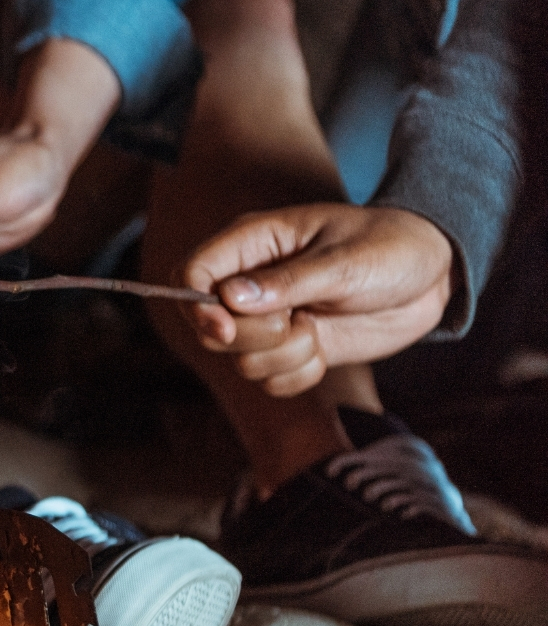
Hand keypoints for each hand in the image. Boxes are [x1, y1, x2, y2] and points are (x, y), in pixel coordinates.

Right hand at [183, 204, 452, 396]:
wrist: (434, 276)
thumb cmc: (392, 248)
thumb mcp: (345, 261)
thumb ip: (287, 282)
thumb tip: (229, 298)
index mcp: (253, 244)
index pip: (192, 273)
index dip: (197, 304)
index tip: (227, 326)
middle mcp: (251, 284)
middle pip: (209, 328)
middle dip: (252, 337)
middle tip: (296, 321)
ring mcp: (271, 320)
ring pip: (240, 361)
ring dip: (284, 356)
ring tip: (320, 330)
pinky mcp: (292, 349)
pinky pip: (272, 382)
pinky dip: (300, 375)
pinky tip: (326, 349)